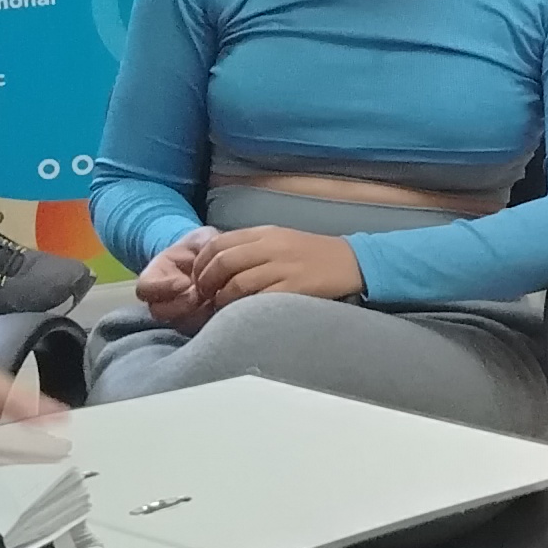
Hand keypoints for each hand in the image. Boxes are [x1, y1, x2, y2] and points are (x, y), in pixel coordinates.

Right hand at [134, 228, 220, 333]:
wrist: (217, 263)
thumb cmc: (204, 248)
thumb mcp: (202, 239)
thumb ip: (203, 244)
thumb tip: (208, 253)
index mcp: (156, 276)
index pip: (145, 289)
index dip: (160, 288)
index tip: (184, 282)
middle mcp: (163, 299)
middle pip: (159, 313)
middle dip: (180, 306)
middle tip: (200, 295)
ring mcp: (178, 314)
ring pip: (179, 324)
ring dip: (197, 315)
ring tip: (214, 300)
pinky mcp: (197, 324)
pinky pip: (199, 330)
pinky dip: (211, 321)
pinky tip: (224, 308)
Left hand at [186, 226, 367, 312]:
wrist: (350, 262)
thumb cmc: (312, 255)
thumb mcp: (280, 240)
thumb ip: (250, 247)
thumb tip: (216, 263)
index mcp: (264, 233)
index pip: (218, 243)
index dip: (200, 263)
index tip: (197, 278)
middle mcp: (271, 247)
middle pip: (223, 262)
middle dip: (205, 282)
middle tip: (203, 296)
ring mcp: (282, 267)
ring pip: (236, 282)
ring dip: (221, 298)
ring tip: (219, 306)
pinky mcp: (294, 287)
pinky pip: (258, 298)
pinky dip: (242, 307)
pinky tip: (240, 313)